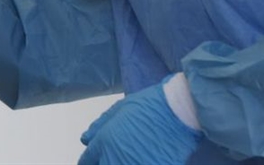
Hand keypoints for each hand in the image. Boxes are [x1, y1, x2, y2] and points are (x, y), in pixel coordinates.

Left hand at [79, 80, 201, 164]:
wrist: (178, 112)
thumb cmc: (149, 106)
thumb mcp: (119, 109)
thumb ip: (98, 127)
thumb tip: (86, 140)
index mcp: (105, 141)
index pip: (86, 161)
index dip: (88, 162)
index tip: (93, 161)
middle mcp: (116, 158)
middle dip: (102, 163)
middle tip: (109, 158)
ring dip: (119, 164)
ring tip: (125, 157)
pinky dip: (138, 164)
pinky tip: (142, 159)